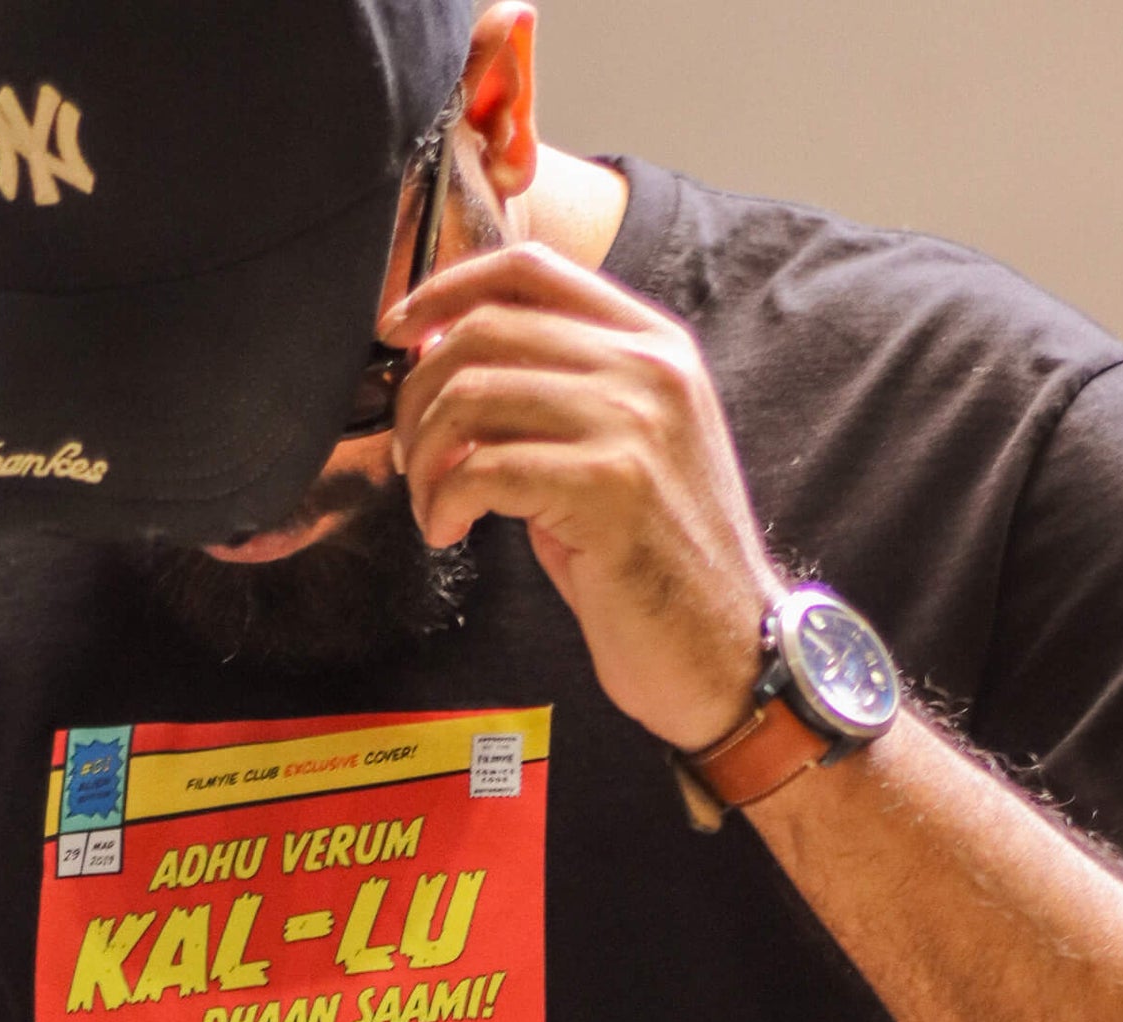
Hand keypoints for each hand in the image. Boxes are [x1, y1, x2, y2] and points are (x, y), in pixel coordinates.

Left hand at [382, 241, 784, 751]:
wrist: (725, 650)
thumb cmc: (658, 565)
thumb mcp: (618, 453)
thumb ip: (551, 397)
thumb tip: (443, 361)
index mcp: (655, 345)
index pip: (532, 269)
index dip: (446, 290)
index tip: (397, 333)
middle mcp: (649, 368)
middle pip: (487, 328)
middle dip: (419, 392)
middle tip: (406, 453)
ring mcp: (633, 422)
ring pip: (472, 393)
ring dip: (423, 454)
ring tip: (428, 502)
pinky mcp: (608, 486)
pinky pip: (482, 467)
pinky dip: (442, 502)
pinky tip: (447, 532)